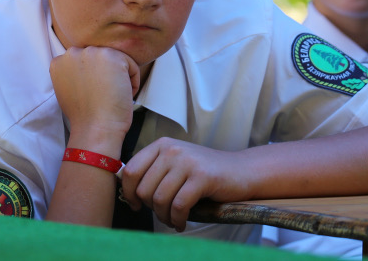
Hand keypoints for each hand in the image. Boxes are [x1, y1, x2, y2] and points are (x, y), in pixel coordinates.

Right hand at [50, 46, 140, 146]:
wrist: (95, 128)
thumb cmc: (84, 116)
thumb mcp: (67, 90)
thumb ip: (73, 74)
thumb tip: (89, 69)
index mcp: (59, 62)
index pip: (85, 61)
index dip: (94, 79)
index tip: (95, 93)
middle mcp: (73, 53)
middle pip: (100, 58)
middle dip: (106, 75)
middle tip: (105, 95)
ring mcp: (92, 53)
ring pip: (116, 60)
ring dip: (119, 77)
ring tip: (113, 95)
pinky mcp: (112, 56)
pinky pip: (131, 66)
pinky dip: (132, 81)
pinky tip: (122, 95)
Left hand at [121, 140, 251, 231]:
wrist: (241, 171)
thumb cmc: (204, 173)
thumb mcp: (175, 164)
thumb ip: (153, 171)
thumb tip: (126, 189)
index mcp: (162, 145)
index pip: (132, 171)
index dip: (130, 193)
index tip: (136, 205)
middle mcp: (172, 149)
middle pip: (145, 189)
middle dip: (151, 208)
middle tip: (164, 213)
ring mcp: (187, 162)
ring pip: (160, 199)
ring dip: (165, 217)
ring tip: (173, 219)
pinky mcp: (202, 177)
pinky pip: (179, 206)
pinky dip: (178, 220)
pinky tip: (182, 223)